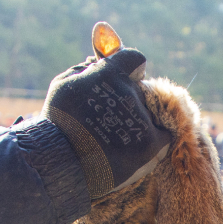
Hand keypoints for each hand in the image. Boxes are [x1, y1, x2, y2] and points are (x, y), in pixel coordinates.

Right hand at [39, 36, 170, 199]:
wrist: (61, 164)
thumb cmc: (58, 124)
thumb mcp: (63, 85)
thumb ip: (85, 69)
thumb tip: (98, 62)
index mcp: (110, 73)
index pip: (134, 59)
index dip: (131, 69)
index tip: (127, 79)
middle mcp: (130, 92)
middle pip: (140, 92)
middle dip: (129, 100)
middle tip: (113, 118)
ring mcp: (142, 119)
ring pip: (150, 115)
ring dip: (138, 122)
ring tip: (116, 140)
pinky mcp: (150, 144)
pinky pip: (164, 137)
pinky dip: (155, 141)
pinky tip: (140, 147)